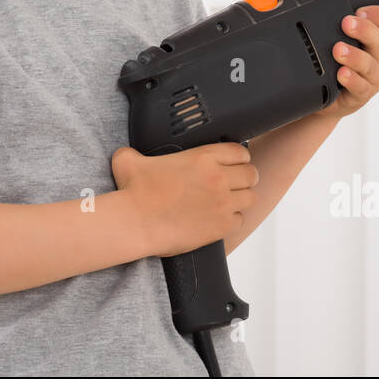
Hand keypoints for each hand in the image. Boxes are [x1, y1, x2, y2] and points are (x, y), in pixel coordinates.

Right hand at [111, 142, 258, 258]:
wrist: (135, 223)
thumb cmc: (133, 193)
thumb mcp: (129, 160)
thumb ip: (133, 151)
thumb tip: (127, 153)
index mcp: (203, 157)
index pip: (239, 152)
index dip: (239, 157)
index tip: (233, 163)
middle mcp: (218, 178)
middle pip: (251, 174)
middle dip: (245, 177)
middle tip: (234, 183)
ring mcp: (222, 203)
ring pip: (250, 197)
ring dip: (242, 198)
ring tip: (230, 201)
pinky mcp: (221, 226)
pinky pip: (240, 220)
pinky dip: (232, 220)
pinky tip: (219, 219)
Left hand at [314, 5, 378, 121]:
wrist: (329, 97)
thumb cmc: (339, 63)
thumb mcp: (343, 39)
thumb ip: (341, 24)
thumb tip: (324, 4)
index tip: (360, 10)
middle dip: (364, 29)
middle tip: (346, 23)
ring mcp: (373, 76)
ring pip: (370, 64)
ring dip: (355, 56)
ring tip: (338, 50)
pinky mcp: (362, 94)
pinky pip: (361, 87)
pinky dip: (352, 79)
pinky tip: (342, 74)